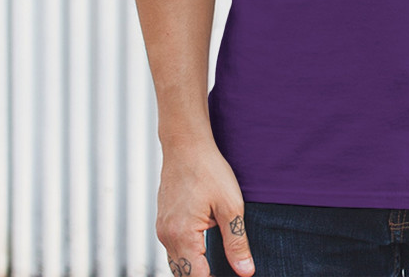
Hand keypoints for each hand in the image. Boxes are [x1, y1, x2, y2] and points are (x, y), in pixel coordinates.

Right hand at [156, 136, 255, 275]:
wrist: (186, 144)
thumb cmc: (209, 170)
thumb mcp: (230, 205)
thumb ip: (236, 241)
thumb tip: (246, 271)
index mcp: (183, 235)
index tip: (230, 275)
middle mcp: (166, 236)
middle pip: (183, 274)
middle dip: (203, 276)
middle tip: (226, 271)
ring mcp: (162, 228)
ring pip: (176, 263)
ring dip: (194, 267)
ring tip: (216, 265)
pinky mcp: (163, 220)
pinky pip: (173, 248)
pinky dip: (187, 254)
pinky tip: (203, 248)